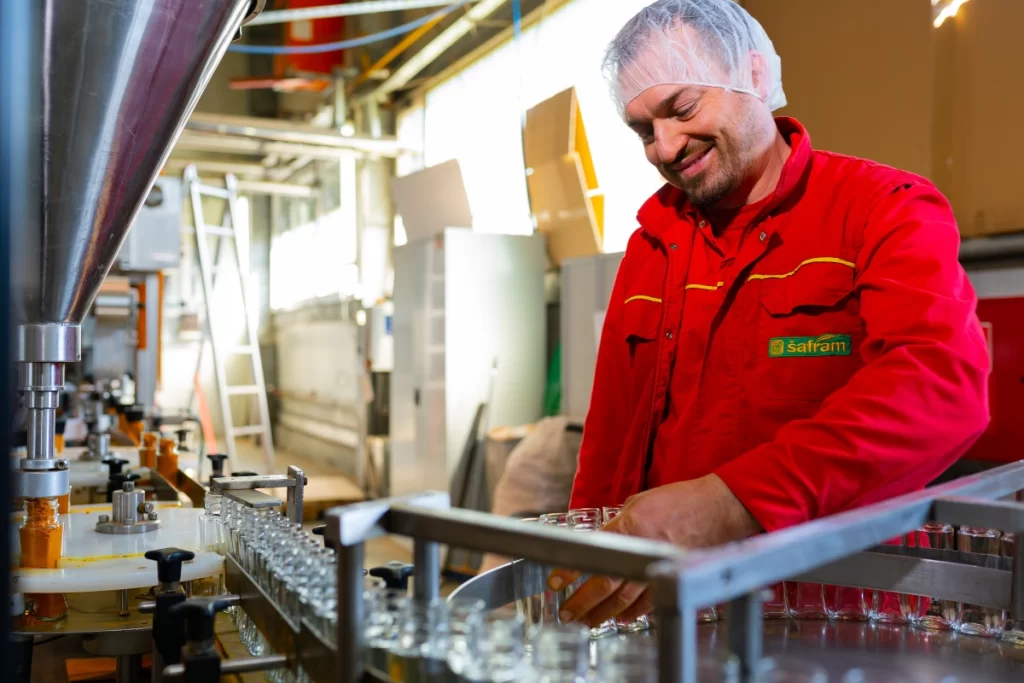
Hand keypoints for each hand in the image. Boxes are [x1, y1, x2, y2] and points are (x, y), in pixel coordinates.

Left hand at [547, 474, 760, 626]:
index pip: (591, 556)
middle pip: (604, 586)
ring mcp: (658, 569)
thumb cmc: (681, 501)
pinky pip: (647, 603)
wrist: (720, 509)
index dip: (570, 572)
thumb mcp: (640, 503)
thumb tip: (602, 540)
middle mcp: (641, 552)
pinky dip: (630, 613)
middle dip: (581, 603)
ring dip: (601, 613)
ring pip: (624, 601)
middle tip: (567, 612)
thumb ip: (618, 524)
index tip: (555, 581)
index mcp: (629, 528)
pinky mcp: (673, 579)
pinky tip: (619, 617)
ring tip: (586, 620)